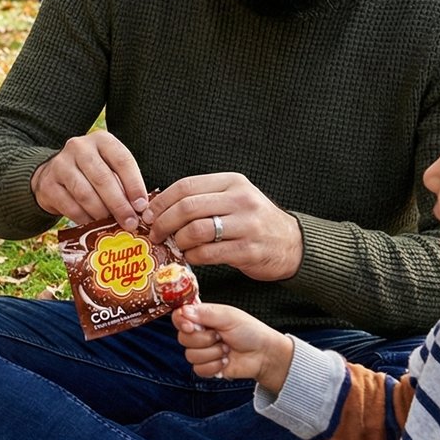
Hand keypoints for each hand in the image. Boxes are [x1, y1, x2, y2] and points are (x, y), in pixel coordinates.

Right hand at [30, 130, 148, 230]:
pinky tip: (93, 224)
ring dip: (101, 213)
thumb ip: (124, 184)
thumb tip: (140, 211)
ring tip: (111, 225)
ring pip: (85, 193)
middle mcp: (79, 147)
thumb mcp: (110, 168)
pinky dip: (84, 219)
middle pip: (103, 178)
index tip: (142, 206)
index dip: (134, 185)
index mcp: (101, 140)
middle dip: (119, 204)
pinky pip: (70, 206)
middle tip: (130, 223)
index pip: (122, 160)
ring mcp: (60, 164)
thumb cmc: (92, 173)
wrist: (54, 174)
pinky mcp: (48, 184)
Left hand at [147, 173, 302, 281]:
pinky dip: (193, 256)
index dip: (161, 201)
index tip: (147, 214)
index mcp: (232, 182)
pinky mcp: (248, 250)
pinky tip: (191, 257)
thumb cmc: (253, 221)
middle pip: (188, 207)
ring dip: (178, 241)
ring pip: (196, 231)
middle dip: (163, 222)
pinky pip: (208, 253)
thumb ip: (202, 199)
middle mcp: (241, 200)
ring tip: (174, 246)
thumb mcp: (233, 199)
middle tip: (154, 234)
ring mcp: (247, 225)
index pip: (186, 186)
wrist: (292, 244)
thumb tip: (157, 207)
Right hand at [172, 302, 294, 392]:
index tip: (191, 327)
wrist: (264, 354)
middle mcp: (199, 334)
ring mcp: (202, 351)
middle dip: (204, 340)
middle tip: (221, 337)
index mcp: (202, 318)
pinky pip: (198, 369)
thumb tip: (183, 311)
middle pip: (182, 339)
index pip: (179, 317)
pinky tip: (226, 361)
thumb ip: (205, 313)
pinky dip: (214, 366)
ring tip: (227, 350)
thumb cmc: (250, 332)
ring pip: (190, 355)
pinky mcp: (207, 368)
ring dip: (212, 353)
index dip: (181, 323)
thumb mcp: (229, 316)